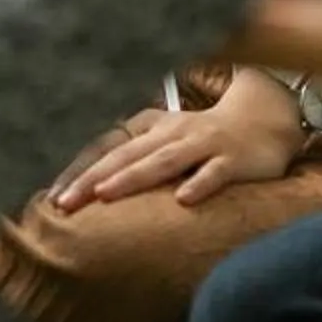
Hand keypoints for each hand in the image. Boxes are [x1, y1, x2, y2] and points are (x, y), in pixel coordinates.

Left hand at [50, 71, 307, 211]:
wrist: (266, 119)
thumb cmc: (208, 137)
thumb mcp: (170, 140)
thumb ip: (139, 156)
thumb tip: (96, 187)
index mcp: (155, 131)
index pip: (112, 150)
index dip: (83, 173)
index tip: (55, 199)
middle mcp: (174, 135)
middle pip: (128, 155)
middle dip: (95, 178)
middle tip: (65, 202)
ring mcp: (204, 145)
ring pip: (164, 161)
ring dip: (134, 176)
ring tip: (106, 194)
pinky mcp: (234, 160)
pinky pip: (215, 173)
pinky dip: (199, 184)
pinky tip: (183, 200)